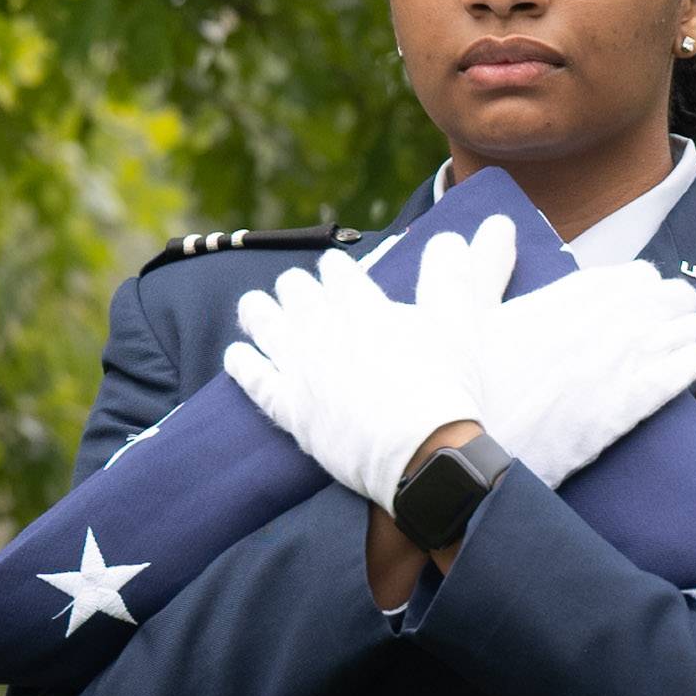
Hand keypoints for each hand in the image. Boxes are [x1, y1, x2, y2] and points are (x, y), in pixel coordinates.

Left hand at [223, 250, 477, 507]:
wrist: (422, 456)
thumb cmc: (445, 390)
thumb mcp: (458, 325)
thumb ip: (449, 278)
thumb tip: (447, 239)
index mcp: (361, 304)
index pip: (336, 270)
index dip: (336, 268)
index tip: (335, 269)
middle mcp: (322, 328)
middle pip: (295, 290)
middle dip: (298, 286)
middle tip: (299, 290)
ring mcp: (301, 368)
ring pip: (264, 324)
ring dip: (259, 311)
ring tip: (255, 306)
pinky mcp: (289, 408)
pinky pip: (253, 378)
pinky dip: (242, 363)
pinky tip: (237, 354)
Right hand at [459, 258, 695, 482]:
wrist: (460, 451)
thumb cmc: (453, 384)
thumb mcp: (451, 312)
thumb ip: (477, 266)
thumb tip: (497, 225)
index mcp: (561, 301)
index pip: (623, 278)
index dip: (641, 280)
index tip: (647, 284)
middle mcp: (597, 328)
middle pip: (658, 301)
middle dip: (675, 300)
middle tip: (683, 306)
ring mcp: (613, 370)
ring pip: (673, 334)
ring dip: (691, 328)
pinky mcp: (620, 413)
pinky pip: (672, 379)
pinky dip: (692, 364)